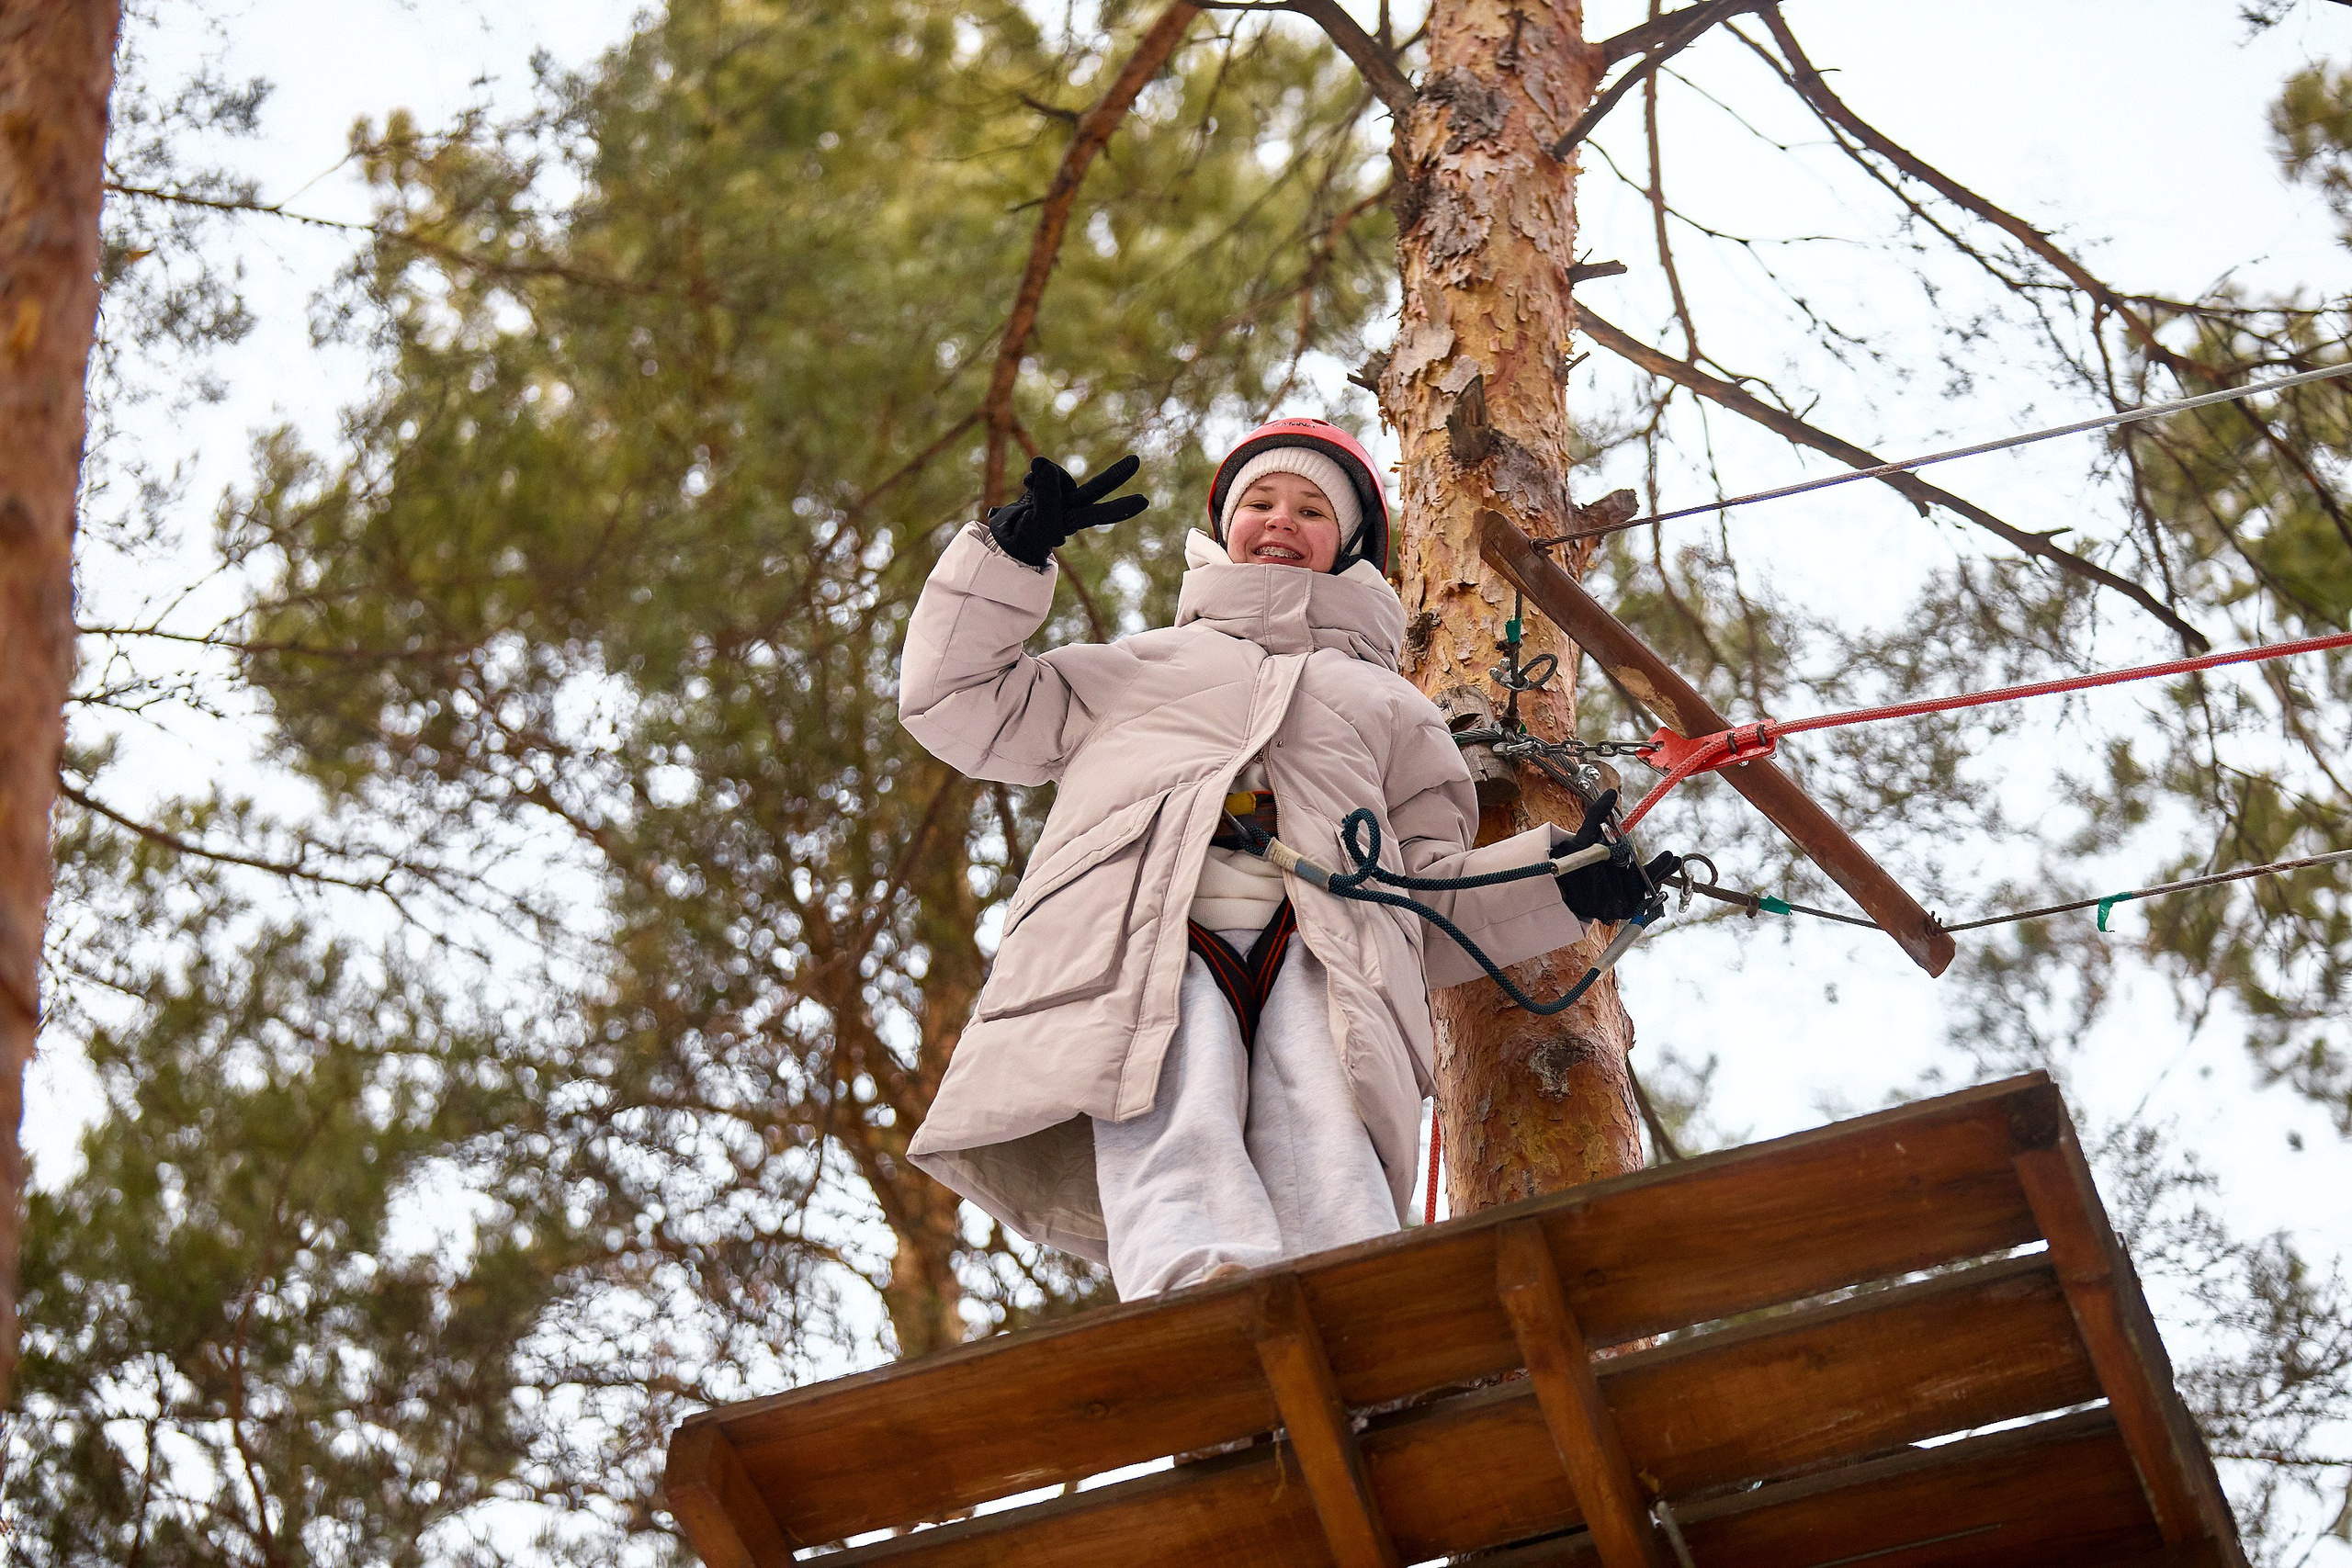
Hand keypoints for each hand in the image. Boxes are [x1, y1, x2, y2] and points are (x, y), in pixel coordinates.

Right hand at [986, 453, 1149, 567]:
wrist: (1007, 536)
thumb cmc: (1025, 538)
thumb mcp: (1035, 524)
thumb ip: (1044, 498)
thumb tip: (1049, 466)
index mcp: (1072, 522)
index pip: (1097, 514)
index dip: (1119, 508)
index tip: (1144, 502)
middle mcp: (1071, 508)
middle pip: (1095, 489)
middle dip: (1114, 476)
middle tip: (1137, 461)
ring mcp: (1059, 496)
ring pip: (1060, 475)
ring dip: (1044, 473)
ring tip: (1027, 480)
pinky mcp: (1046, 487)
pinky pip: (1044, 471)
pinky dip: (1036, 474)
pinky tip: (1026, 481)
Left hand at [1555, 790, 1681, 923]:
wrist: (1558, 888)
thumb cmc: (1575, 862)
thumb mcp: (1585, 838)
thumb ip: (1597, 816)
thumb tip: (1611, 793)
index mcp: (1621, 862)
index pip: (1646, 863)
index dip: (1661, 863)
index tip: (1672, 856)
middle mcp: (1626, 878)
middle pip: (1649, 876)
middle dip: (1662, 870)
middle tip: (1673, 862)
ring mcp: (1623, 894)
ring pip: (1645, 889)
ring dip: (1657, 884)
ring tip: (1667, 878)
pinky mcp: (1619, 909)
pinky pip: (1637, 908)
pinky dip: (1648, 905)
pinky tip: (1657, 898)